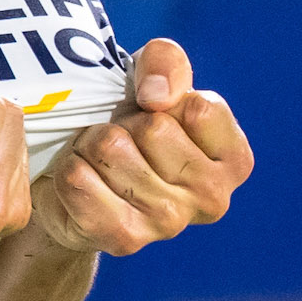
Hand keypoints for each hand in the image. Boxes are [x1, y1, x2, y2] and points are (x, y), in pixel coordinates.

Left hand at [32, 38, 252, 255]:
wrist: (77, 175)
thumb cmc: (128, 122)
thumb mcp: (152, 76)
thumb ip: (167, 61)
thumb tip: (157, 96)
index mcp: (233, 159)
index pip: (197, 108)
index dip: (160, 98)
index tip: (152, 113)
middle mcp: (212, 198)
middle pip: (153, 129)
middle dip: (124, 121)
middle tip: (121, 139)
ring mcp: (169, 223)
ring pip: (111, 149)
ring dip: (90, 143)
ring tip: (99, 158)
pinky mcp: (123, 239)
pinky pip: (78, 181)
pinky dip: (68, 168)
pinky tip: (81, 178)